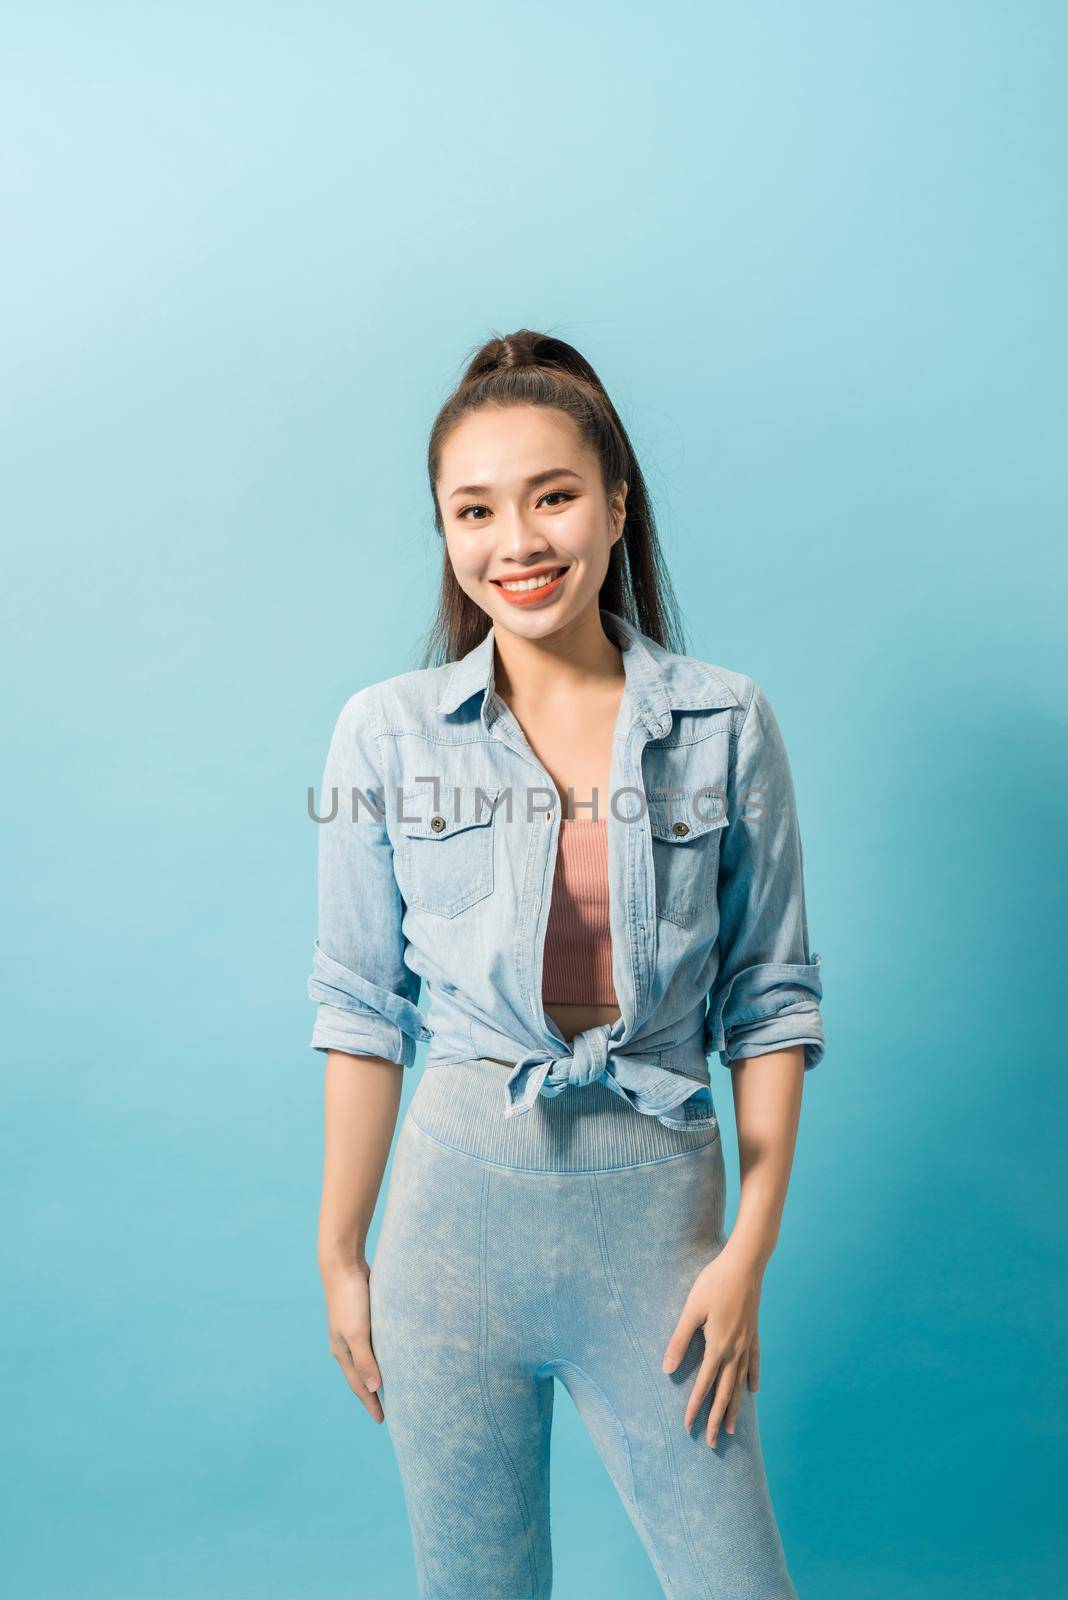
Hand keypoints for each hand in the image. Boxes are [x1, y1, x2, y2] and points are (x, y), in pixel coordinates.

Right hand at [320, 1254, 384, 1423]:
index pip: (359, 1385)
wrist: (343, 1264)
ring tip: (391, 1386)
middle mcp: (345, 1344)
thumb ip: (365, 1360)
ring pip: (367, 1359)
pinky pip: (372, 1343)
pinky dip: (381, 1354)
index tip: (382, 1420)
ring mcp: (353, 1330)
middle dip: (372, 1393)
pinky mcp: (362, 1317)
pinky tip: (391, 1353)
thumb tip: (375, 1388)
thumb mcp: (357, 1333)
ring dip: (377, 1373)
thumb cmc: (349, 1299)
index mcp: (342, 1352)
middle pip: (361, 1375)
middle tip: (389, 1409)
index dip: (370, 1403)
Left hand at [661, 1245, 763, 1447]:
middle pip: (725, 1393)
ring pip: (741, 1384)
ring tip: (733, 1428)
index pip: (704, 1386)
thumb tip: (667, 1369)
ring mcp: (747, 1343)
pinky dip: (753, 1379)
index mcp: (717, 1346)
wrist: (745, 1264)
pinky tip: (754, 1391)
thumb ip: (680, 1340)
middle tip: (713, 1443)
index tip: (687, 1428)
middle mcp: (735, 1350)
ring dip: (736, 1408)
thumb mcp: (691, 1310)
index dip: (694, 1408)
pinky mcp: (753, 1333)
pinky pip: (754, 1363)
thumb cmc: (714, 1283)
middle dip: (717, 1419)